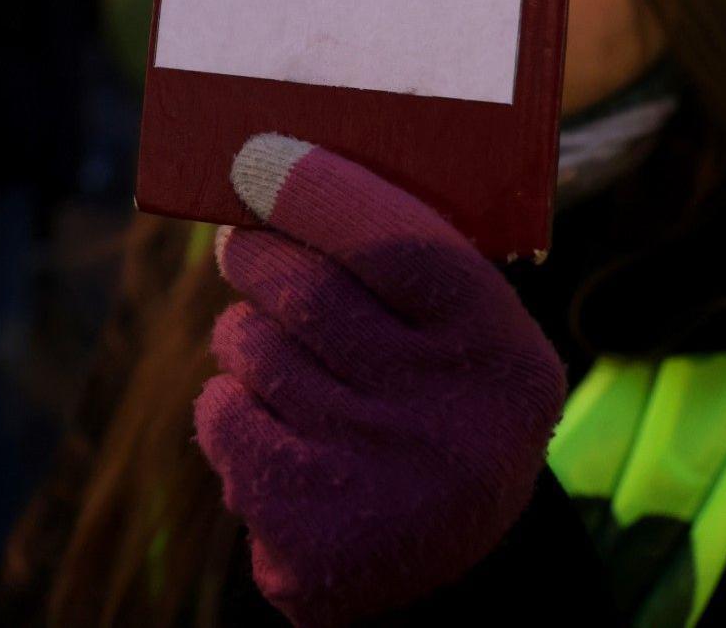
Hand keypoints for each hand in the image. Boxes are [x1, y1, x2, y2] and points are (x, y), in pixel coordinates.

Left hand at [194, 134, 566, 627]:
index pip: (402, 248)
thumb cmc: (440, 406)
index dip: (321, 193)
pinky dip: (227, 401)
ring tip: (268, 342)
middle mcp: (447, 426)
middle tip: (242, 240)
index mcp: (502, 361)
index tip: (261, 158)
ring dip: (243, 331)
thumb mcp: (470, 340)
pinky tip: (266, 419)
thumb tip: (282, 169)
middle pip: (307, 294)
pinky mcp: (307, 539)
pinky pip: (223, 417)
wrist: (449, 567)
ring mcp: (374, 487)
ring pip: (254, 350)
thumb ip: (406, 261)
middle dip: (256, 252)